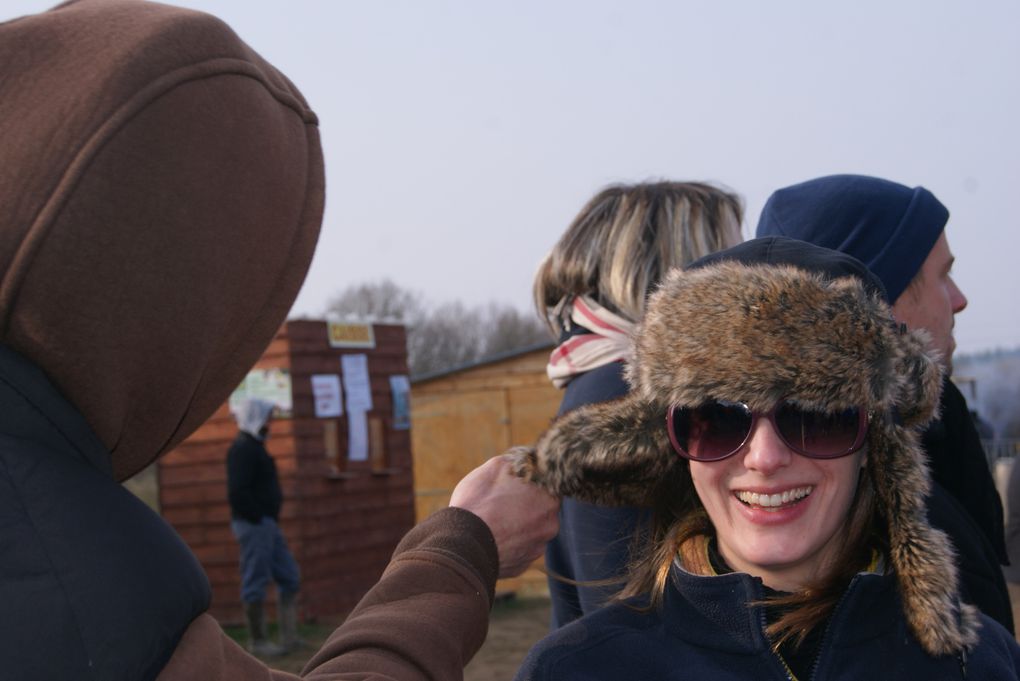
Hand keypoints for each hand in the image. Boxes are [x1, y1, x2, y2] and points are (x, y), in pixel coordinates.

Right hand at [449, 454, 559, 577]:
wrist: (461, 545)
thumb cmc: (479, 503)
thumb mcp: (496, 467)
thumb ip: (518, 461)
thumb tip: (526, 459)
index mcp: (549, 499)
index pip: (550, 485)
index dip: (534, 482)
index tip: (519, 483)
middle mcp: (550, 526)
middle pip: (542, 509)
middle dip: (526, 504)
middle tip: (502, 500)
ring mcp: (537, 549)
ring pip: (530, 531)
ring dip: (517, 525)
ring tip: (494, 521)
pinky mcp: (522, 566)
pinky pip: (518, 549)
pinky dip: (509, 543)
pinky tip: (492, 537)